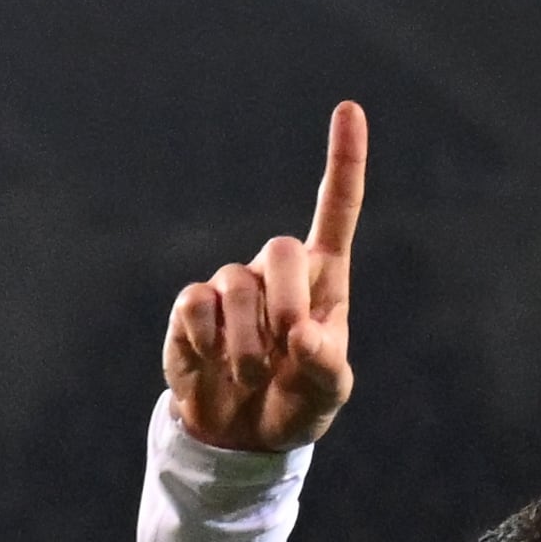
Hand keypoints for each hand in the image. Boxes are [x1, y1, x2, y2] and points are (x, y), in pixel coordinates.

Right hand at [166, 102, 367, 454]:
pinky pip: (196, 307)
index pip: (336, 211)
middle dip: (287, 301)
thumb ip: (327, 366)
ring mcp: (231, 285)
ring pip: (235, 286)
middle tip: (290, 347)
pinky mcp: (191, 307)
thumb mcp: (328, 395)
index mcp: (323, 281)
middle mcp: (277, 273)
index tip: (349, 108)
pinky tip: (214, 364)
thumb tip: (302, 336)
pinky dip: (209, 344)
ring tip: (254, 376)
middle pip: (280, 248)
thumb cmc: (297, 403)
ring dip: (248, 344)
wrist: (243, 433)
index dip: (343, 161)